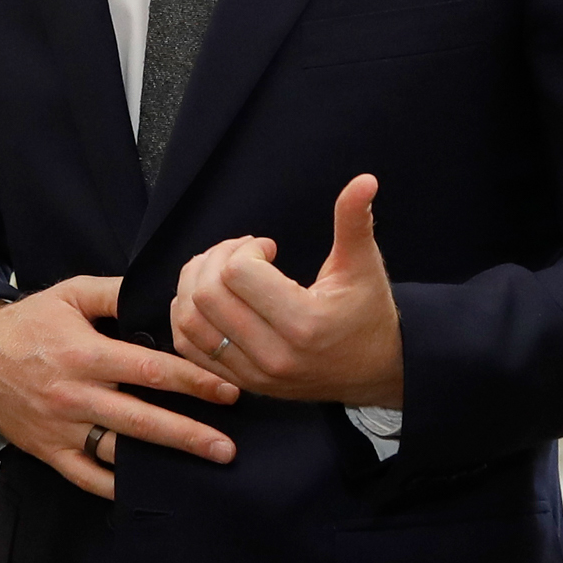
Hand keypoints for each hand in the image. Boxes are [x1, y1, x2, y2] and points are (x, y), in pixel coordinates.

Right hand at [0, 274, 239, 499]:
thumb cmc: (28, 324)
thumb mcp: (69, 294)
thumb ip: (115, 293)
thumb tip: (163, 293)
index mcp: (85, 355)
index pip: (149, 371)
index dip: (193, 381)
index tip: (228, 392)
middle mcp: (75, 395)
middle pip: (141, 421)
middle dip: (188, 435)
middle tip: (227, 449)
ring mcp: (62, 428)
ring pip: (118, 452)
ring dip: (160, 462)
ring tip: (201, 470)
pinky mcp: (49, 452)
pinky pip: (86, 477)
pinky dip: (116, 487)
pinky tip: (149, 490)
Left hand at [168, 174, 403, 407]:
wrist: (377, 370)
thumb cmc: (369, 313)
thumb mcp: (363, 265)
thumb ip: (355, 221)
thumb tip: (364, 180)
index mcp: (304, 323)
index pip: (239, 273)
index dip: (246, 248)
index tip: (267, 247)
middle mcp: (274, 354)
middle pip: (207, 296)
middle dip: (214, 260)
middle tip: (240, 252)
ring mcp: (255, 374)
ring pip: (190, 323)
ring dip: (193, 286)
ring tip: (219, 271)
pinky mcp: (243, 382)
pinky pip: (190, 349)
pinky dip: (186, 318)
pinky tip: (207, 298)